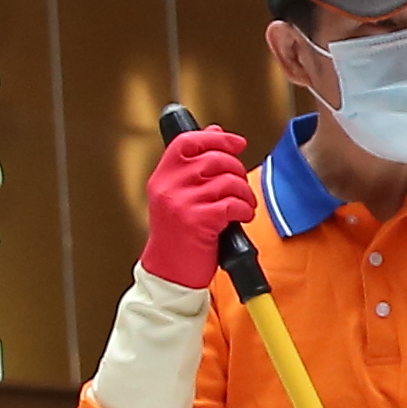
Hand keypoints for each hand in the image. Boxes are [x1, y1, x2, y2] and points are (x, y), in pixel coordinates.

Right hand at [142, 124, 258, 283]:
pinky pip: (233, 203)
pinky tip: (240, 217)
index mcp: (162, 178)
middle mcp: (169, 187)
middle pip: (214, 159)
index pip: (187, 141)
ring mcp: (182, 203)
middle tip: (240, 187)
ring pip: (228, 181)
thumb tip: (214, 134)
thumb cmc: (176, 238)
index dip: (216, 139)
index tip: (236, 143)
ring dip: (244, 194)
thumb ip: (193, 166)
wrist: (169, 274)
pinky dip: (244, 209)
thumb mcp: (177, 196)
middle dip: (237, 171)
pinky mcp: (199, 221)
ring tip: (242, 205)